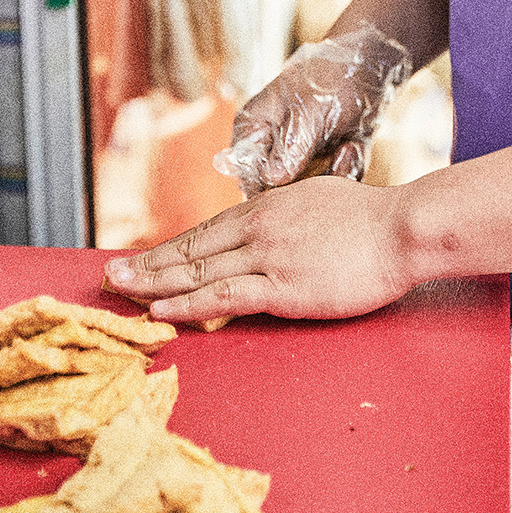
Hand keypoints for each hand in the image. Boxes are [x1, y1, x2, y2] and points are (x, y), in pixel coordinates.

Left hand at [104, 176, 411, 322]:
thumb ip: (290, 217)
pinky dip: (186, 305)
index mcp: (269, 206)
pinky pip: (222, 297)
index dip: (171, 247)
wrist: (401, 230)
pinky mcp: (281, 287)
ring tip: (121, 291)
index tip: (143, 256)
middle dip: (148, 263)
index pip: (207, 230)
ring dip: (153, 284)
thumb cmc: (372, 220)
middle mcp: (259, 227)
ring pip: (197, 272)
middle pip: (191, 249)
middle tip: (110, 275)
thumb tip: (273, 229)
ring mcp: (267, 256)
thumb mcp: (320, 202)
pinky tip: (161, 311)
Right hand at [214, 23, 411, 194]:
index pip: (247, 176)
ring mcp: (299, 158)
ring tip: (348, 145)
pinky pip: (333, 183)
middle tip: (336, 155)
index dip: (272, 188)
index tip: (301, 180)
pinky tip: (354, 145)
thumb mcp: (309, 110)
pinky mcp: (325, 163)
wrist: (370, 65)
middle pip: (280, 192)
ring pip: (311, 192)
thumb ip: (289, 145)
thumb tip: (272, 178)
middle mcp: (271, 148)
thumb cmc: (332, 78)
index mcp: (253, 130)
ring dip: (335, 173)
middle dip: (314, 180)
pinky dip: (349, 166)